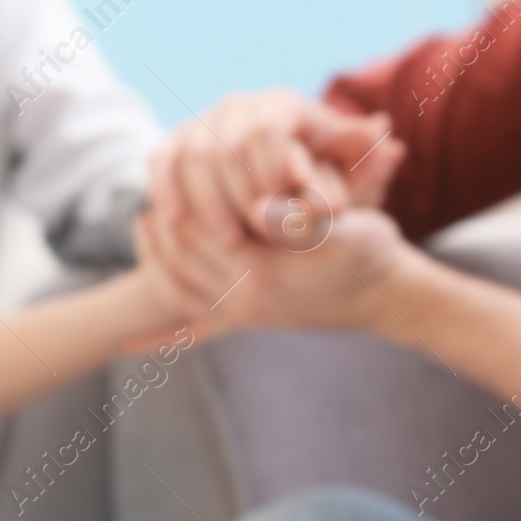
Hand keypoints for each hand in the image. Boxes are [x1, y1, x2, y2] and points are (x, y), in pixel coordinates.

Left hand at [139, 206, 425, 332]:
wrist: (386, 296)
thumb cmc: (369, 249)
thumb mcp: (346, 224)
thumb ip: (302, 216)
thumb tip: (261, 208)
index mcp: (263, 274)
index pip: (199, 236)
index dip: (178, 207)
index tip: (163, 184)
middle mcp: (247, 302)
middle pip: (181, 266)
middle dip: (158, 237)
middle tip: (142, 206)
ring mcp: (245, 317)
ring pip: (180, 293)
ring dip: (156, 265)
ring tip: (146, 230)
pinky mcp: (247, 325)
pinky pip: (194, 331)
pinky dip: (160, 335)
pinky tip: (133, 335)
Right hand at [147, 89, 404, 246]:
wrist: (277, 196)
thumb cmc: (323, 193)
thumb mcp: (352, 183)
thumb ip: (369, 167)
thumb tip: (391, 147)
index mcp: (284, 105)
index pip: (269, 128)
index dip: (272, 170)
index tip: (282, 211)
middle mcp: (238, 105)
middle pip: (225, 141)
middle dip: (238, 193)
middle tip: (251, 237)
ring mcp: (201, 123)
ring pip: (190, 153)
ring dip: (205, 201)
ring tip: (226, 242)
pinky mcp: (174, 146)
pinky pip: (162, 163)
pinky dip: (168, 191)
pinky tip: (176, 223)